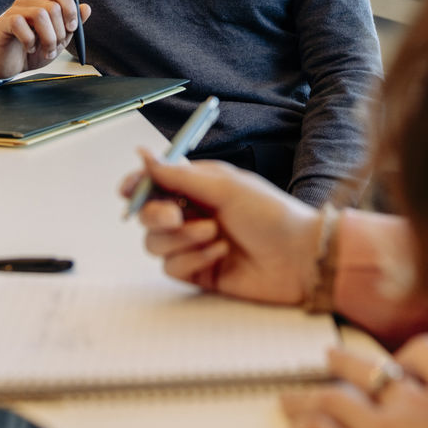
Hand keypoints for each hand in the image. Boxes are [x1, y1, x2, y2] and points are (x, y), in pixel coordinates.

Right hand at [0, 0, 90, 78]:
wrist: (11, 67)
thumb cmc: (33, 52)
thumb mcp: (59, 40)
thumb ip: (72, 25)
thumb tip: (86, 8)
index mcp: (42, 3)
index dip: (69, 8)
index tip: (72, 28)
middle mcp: (28, 3)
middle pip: (53, 6)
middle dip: (60, 31)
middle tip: (56, 47)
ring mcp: (14, 11)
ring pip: (39, 14)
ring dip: (48, 38)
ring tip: (46, 52)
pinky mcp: (3, 23)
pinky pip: (19, 24)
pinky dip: (29, 40)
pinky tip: (29, 49)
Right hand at [119, 153, 322, 304]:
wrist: (299, 257)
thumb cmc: (271, 214)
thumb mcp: (224, 186)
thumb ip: (179, 175)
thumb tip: (144, 155)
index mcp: (199, 187)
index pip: (157, 183)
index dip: (138, 185)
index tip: (128, 188)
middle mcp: (193, 214)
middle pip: (148, 215)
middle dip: (155, 215)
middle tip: (175, 217)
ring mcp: (195, 245)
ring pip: (156, 244)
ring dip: (181, 238)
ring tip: (213, 233)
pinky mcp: (199, 272)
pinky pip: (173, 268)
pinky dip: (193, 258)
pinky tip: (219, 253)